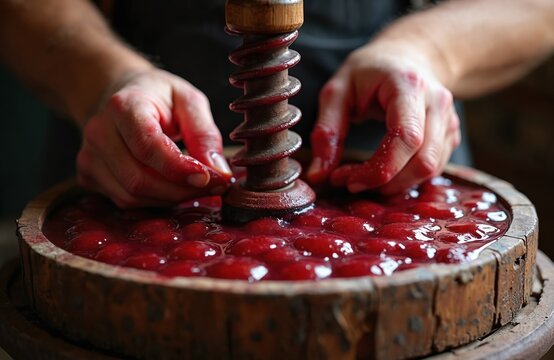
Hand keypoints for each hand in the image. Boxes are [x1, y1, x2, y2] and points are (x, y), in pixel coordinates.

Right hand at [77, 68, 232, 207]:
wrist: (121, 96)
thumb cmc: (158, 97)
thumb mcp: (189, 101)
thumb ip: (205, 134)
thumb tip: (219, 171)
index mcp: (123, 106)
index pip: (147, 146)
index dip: (179, 168)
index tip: (210, 178)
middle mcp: (99, 131)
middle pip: (138, 179)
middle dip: (181, 190)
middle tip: (214, 186)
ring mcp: (89, 156)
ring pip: (131, 196)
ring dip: (171, 198)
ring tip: (196, 186)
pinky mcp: (88, 176)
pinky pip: (125, 201)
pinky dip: (155, 201)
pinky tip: (172, 187)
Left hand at [306, 42, 460, 193]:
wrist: (407, 57)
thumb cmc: (369, 72)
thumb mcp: (337, 91)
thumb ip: (326, 131)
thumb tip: (319, 175)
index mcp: (409, 86)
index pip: (406, 138)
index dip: (377, 169)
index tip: (345, 179)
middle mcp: (437, 103)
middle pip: (423, 161)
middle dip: (384, 182)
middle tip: (350, 182)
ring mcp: (449, 121)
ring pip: (431, 170)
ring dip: (395, 185)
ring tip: (364, 177)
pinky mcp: (450, 136)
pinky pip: (434, 168)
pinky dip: (406, 179)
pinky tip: (383, 171)